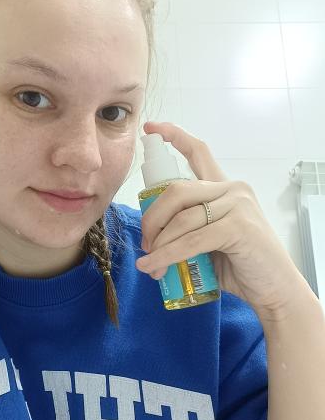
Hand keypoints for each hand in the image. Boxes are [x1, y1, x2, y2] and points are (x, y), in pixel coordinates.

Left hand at [136, 121, 305, 318]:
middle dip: (152, 218)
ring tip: (150, 264)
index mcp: (225, 188)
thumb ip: (190, 228)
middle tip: (145, 244)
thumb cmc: (243, 266)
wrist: (275, 290)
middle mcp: (233, 190)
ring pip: (181, 218)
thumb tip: (151, 238)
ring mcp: (238, 206)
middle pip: (176, 190)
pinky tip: (154, 266)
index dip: (173, 136)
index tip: (150, 129)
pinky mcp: (238, 227)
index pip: (198, 152)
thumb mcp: (212, 240)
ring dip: (159, 245)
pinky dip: (167, 255)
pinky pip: (191, 240)